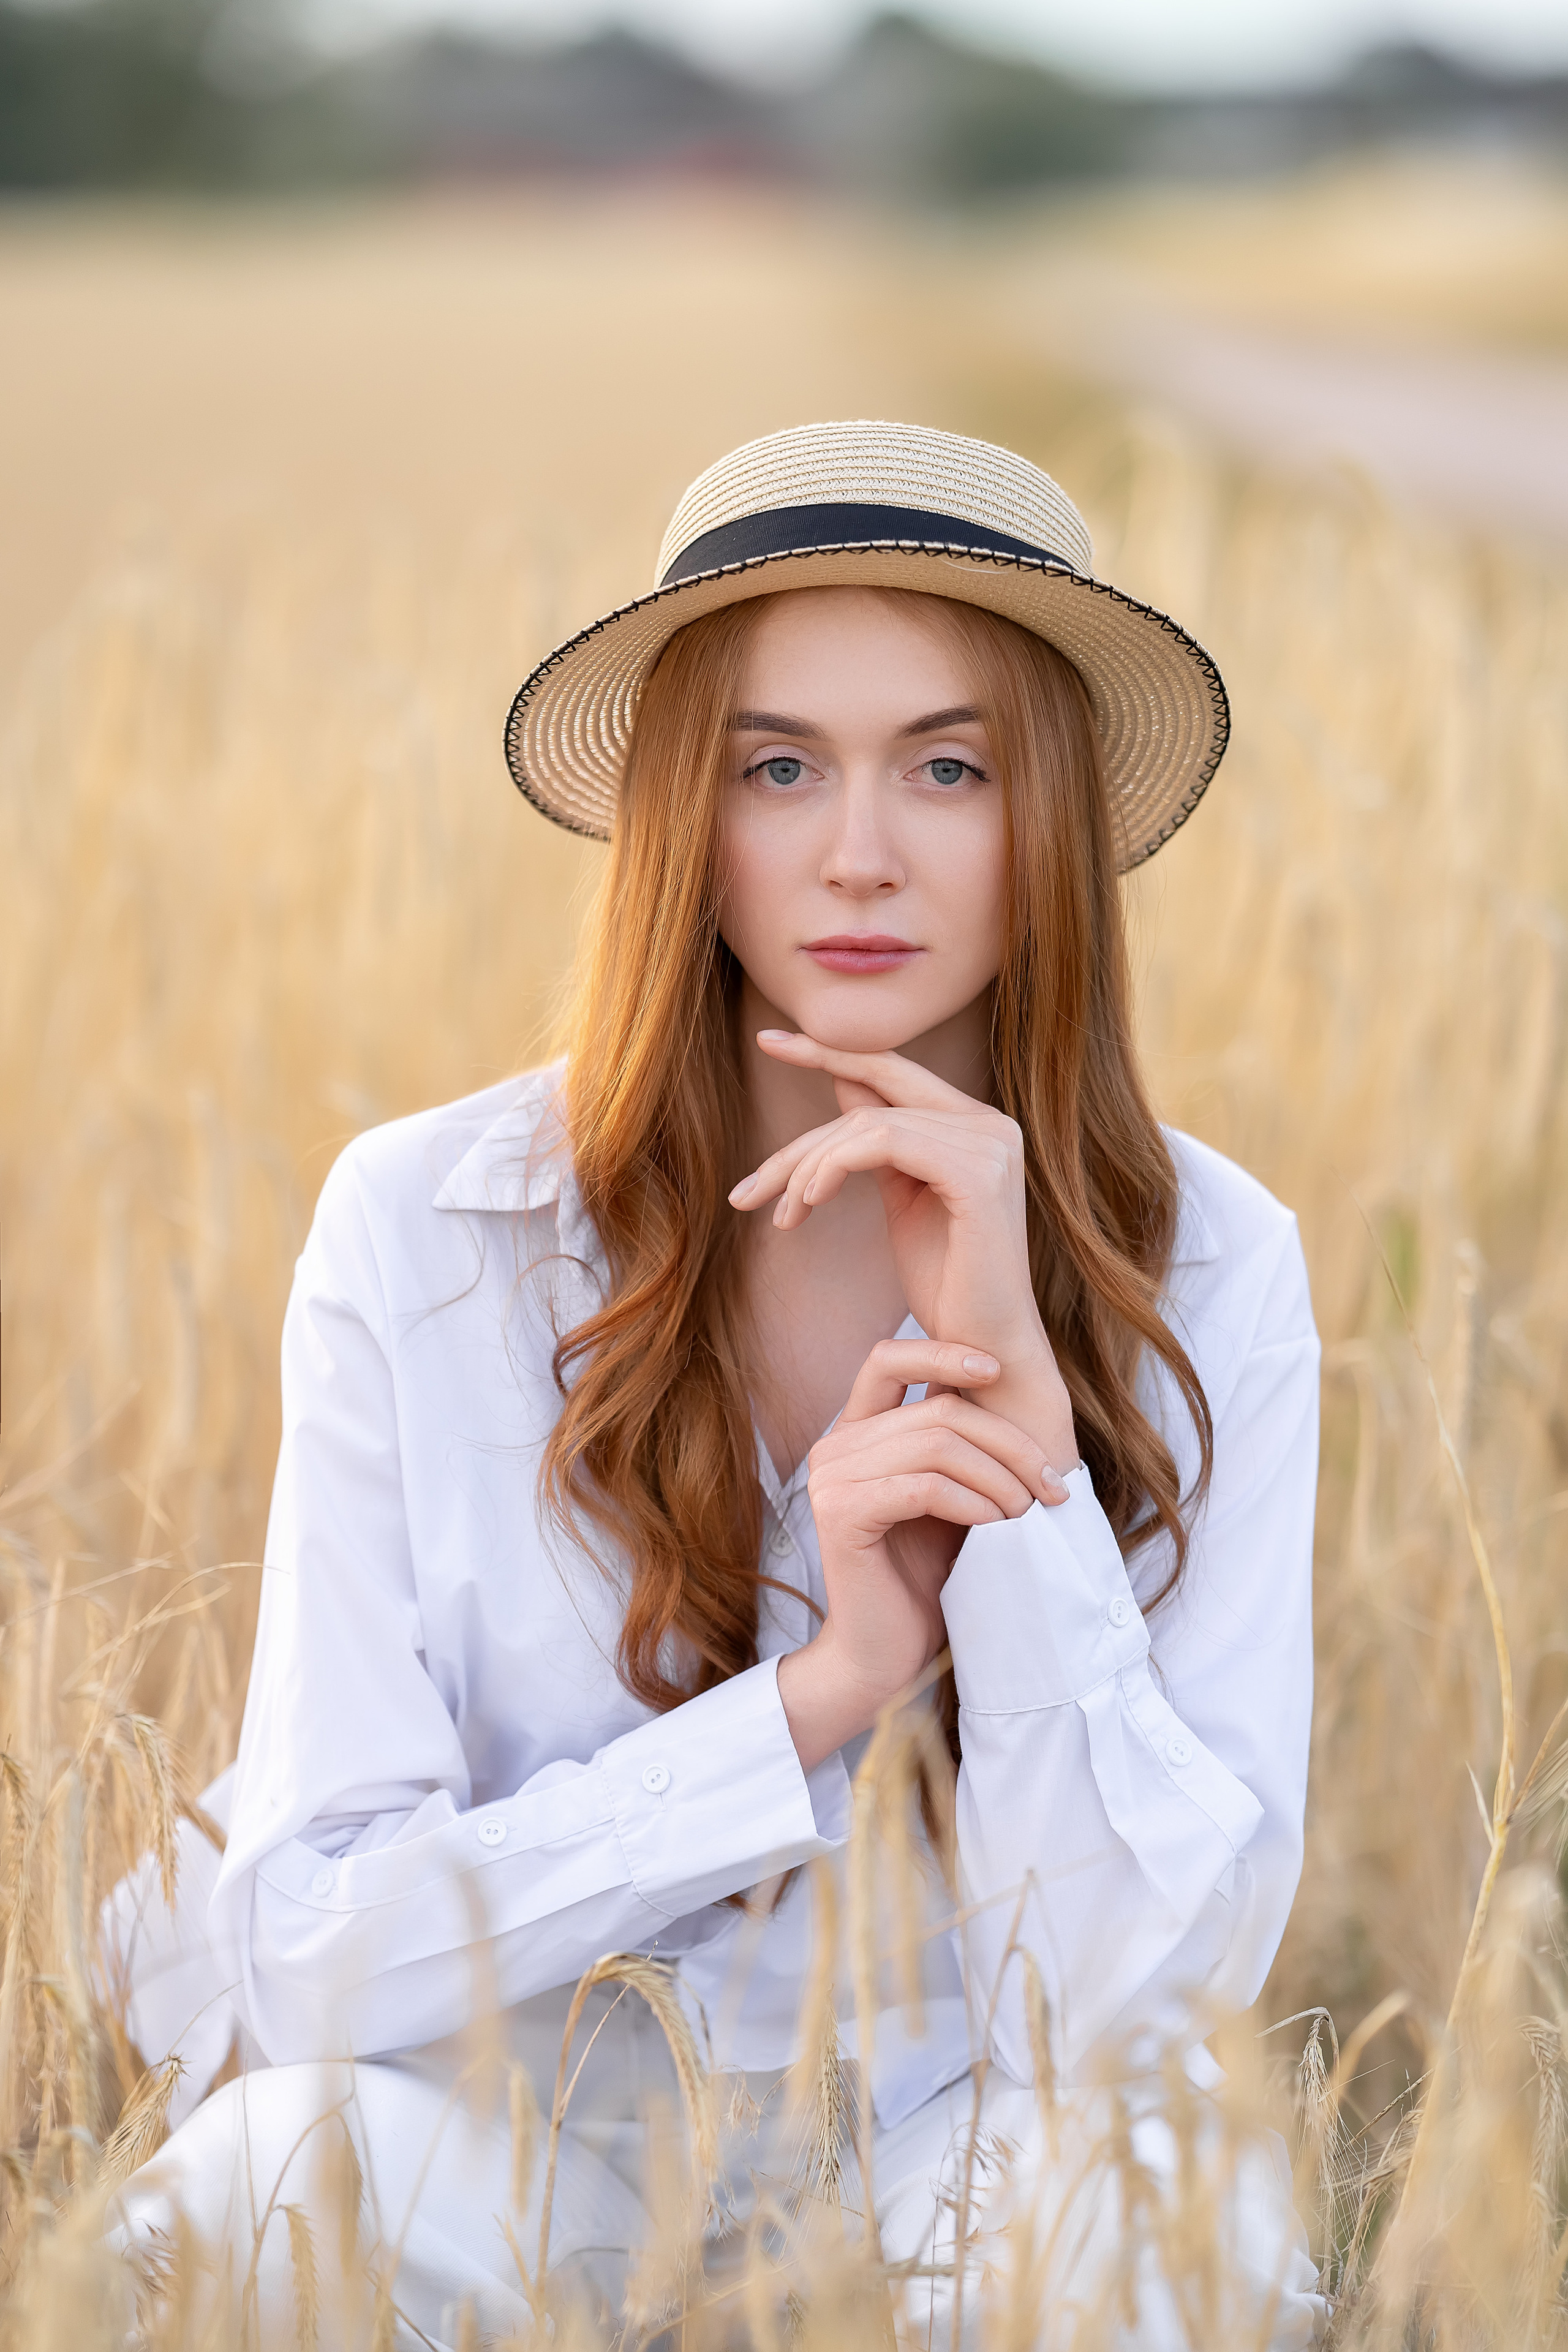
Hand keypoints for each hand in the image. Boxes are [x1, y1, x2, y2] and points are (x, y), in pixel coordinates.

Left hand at [730, 1031, 1078, 1469]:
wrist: (985, 1354)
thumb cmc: (948, 1287)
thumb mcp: (904, 1199)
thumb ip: (879, 1141)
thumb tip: (844, 1079)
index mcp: (975, 1125)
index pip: (891, 1068)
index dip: (826, 1050)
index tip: (768, 1040)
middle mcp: (991, 1124)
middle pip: (868, 1096)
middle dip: (798, 1142)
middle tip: (745, 1192)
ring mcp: (990, 1144)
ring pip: (866, 1123)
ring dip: (807, 1168)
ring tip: (780, 1217)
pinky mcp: (978, 1172)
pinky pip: (884, 1142)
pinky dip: (833, 1168)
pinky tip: (807, 1203)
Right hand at [775, 1338, 1068, 1772]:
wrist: (885, 1657)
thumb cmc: (927, 1580)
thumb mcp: (953, 1499)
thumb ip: (963, 1450)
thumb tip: (1024, 1405)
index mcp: (856, 1433)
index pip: (888, 1358)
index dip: (943, 1352)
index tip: (998, 1371)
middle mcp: (834, 1447)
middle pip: (936, 1410)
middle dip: (1008, 1443)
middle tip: (1052, 1485)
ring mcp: (831, 1478)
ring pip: (935, 1443)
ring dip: (999, 1478)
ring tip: (1029, 1513)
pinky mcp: (840, 1514)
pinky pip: (923, 1486)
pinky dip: (972, 1503)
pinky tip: (997, 1527)